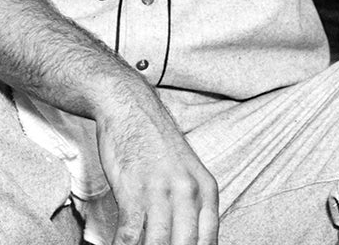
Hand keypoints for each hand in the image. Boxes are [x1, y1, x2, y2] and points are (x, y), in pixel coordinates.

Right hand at [96, 85, 218, 244]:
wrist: (129, 107)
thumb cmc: (154, 141)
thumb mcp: (186, 171)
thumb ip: (192, 204)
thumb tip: (190, 238)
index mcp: (206, 189)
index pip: (210, 241)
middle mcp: (188, 193)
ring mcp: (160, 192)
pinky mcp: (132, 191)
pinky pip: (129, 234)